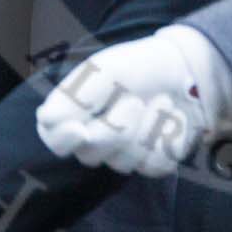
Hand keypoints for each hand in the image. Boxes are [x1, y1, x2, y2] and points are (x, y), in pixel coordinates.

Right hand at [36, 31, 212, 176]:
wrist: (184, 68)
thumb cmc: (137, 67)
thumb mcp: (104, 70)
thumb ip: (75, 95)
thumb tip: (47, 120)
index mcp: (75, 114)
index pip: (54, 140)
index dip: (64, 139)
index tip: (80, 129)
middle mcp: (94, 140)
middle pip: (92, 154)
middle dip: (118, 126)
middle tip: (134, 99)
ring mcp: (123, 155)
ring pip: (126, 162)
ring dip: (149, 126)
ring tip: (160, 101)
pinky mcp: (153, 163)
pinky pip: (157, 164)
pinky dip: (170, 136)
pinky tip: (174, 117)